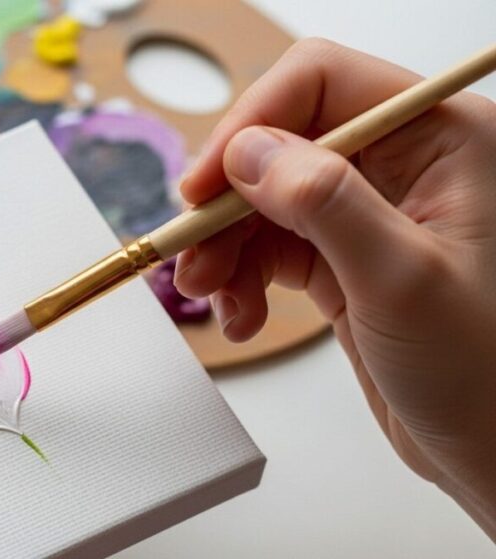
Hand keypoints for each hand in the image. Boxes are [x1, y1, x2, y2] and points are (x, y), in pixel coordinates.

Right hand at [174, 38, 495, 538]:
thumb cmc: (489, 375)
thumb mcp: (403, 283)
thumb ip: (326, 205)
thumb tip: (250, 153)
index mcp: (440, 138)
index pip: (319, 84)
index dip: (250, 125)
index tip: (204, 187)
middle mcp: (402, 163)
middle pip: (278, 143)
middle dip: (226, 203)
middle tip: (192, 256)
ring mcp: (368, 210)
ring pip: (262, 198)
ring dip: (224, 248)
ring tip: (213, 298)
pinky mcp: (342, 255)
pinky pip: (268, 245)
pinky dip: (240, 277)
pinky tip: (243, 315)